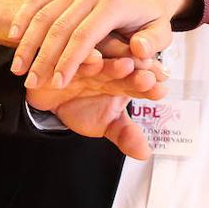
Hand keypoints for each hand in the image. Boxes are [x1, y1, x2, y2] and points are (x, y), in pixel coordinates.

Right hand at [8, 0, 191, 89]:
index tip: (58, 83)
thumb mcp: (162, 31)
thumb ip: (153, 43)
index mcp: (114, 5)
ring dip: (28, 42)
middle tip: (32, 83)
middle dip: (44, 57)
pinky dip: (23, 17)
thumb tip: (139, 50)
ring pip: (44, 14)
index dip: (70, 60)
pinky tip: (12, 37)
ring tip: (18, 68)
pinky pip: (38, 0)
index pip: (86, 35)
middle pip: (60, 26)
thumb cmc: (149, 18)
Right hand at [27, 54, 166, 159]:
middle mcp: (108, 65)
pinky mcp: (65, 55)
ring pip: (103, 56)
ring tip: (126, 66)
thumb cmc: (81, 107)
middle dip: (137, 70)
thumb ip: (125, 135)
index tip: (160, 91)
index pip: (139, 81)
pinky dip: (82, 57)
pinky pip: (74, 53)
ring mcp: (87, 58)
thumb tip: (145, 153)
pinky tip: (93, 60)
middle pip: (124, 64)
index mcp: (123, 79)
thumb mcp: (104, 124)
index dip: (148, 87)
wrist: (47, 100)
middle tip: (148, 76)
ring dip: (113, 63)